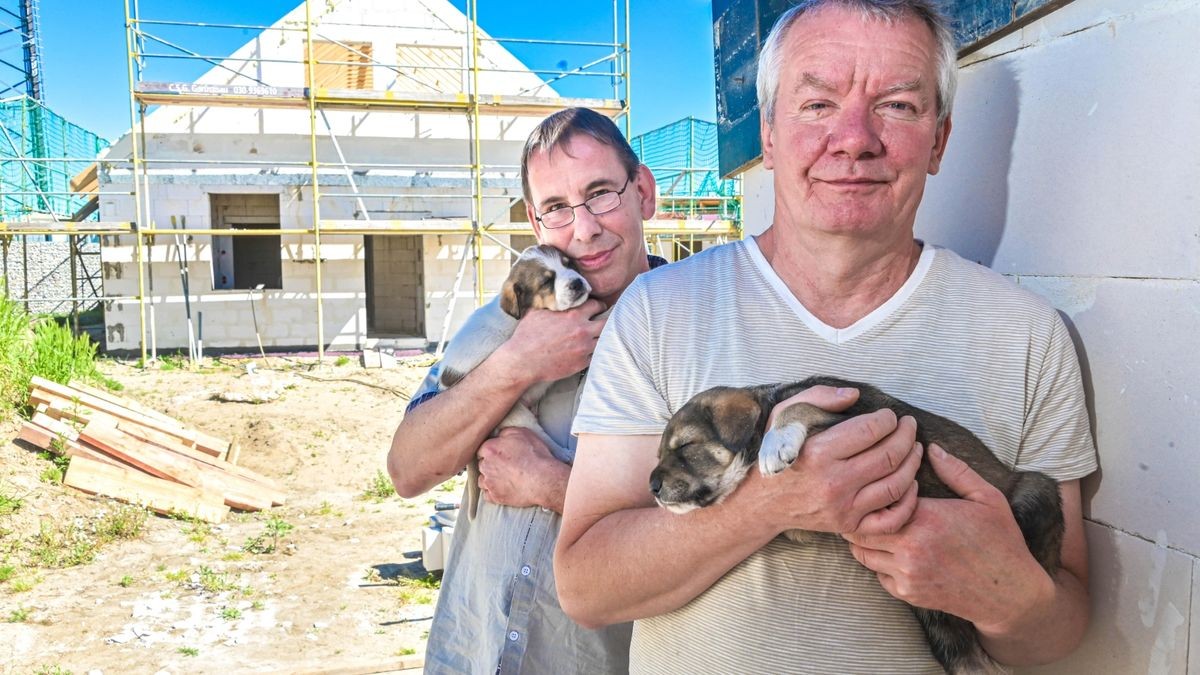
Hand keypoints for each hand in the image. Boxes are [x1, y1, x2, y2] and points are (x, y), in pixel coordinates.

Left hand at [477, 427, 569, 510]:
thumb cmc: (535, 455)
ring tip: (504, 478)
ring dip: (490, 478)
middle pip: (482, 464)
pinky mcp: (495, 497)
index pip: (483, 449)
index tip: (501, 454)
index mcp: (489, 449)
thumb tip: (499, 435)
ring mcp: (489, 483)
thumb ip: (505, 432)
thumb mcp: (522, 433)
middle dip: (491, 464)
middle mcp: (485, 466)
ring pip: (482, 480)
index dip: (492, 451)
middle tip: (505, 466)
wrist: (543, 480)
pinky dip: (493, 492)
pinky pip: (487, 494)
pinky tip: (503, 489)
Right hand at [498, 299, 606, 385]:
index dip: (597, 306)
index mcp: (573, 315)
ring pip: (604, 340)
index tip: (596, 308)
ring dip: (600, 337)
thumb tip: (553, 293)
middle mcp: (582, 330)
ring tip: (596, 336)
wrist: (523, 360)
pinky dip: (593, 352)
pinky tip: (587, 350)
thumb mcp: (538, 311)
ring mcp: (584, 348)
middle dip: (605, 320)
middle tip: (602, 321)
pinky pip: (595, 355)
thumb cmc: (527, 335)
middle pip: (607, 322)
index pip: (597, 305)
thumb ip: (551, 302)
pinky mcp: (581, 363)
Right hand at [732, 385, 922, 536]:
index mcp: (819, 452)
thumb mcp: (783, 416)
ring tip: (914, 448)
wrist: (761, 502)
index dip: (888, 419)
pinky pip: (891, 519)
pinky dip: (908, 502)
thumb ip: (818, 398)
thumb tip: (855, 396)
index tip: (889, 415)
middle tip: (909, 426)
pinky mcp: (849, 526)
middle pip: (889, 456)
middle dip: (907, 435)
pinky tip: (911, 484)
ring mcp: (844, 508)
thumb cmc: (774, 454)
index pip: (870, 430)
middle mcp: (834, 482)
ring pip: (896, 485)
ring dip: (913, 463)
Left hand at [842, 444, 1053, 628]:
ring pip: (862, 553)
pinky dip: (879, 565)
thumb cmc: (1001, 542)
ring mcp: (907, 573)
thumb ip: (956, 471)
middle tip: (863, 507)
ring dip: (865, 540)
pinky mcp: (908, 594)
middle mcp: (911, 546)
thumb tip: (931, 448)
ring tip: (875, 529)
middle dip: (860, 515)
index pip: (878, 498)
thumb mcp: (987, 498)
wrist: (1011, 594)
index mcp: (927, 517)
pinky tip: (892, 554)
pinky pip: (877, 576)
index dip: (874, 490)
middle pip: (860, 527)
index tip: (878, 486)